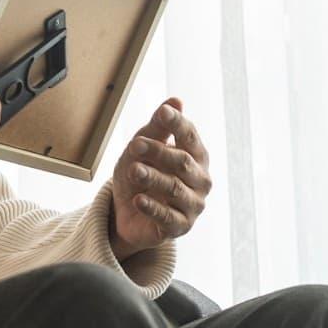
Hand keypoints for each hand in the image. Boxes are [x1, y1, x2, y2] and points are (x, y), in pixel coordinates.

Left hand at [109, 97, 210, 258]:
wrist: (127, 212)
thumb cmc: (142, 173)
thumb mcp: (143, 147)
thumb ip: (158, 127)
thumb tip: (176, 100)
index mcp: (196, 156)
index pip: (190, 137)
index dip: (177, 124)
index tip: (162, 112)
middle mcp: (200, 180)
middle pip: (182, 162)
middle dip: (158, 152)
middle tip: (135, 144)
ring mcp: (193, 205)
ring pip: (174, 189)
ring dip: (153, 178)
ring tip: (133, 169)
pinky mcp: (181, 227)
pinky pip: (167, 217)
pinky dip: (152, 207)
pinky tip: (138, 199)